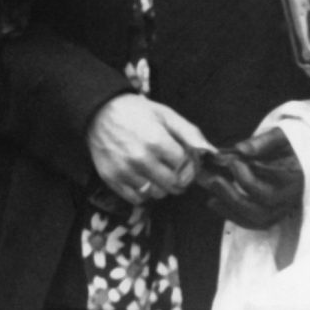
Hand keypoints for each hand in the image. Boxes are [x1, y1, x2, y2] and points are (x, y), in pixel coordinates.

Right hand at [87, 94, 210, 205]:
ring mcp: (124, 170)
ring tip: (155, 172)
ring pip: (156, 194)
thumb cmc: (135, 112)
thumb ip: (190, 132)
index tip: (182, 159)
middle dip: (178, 178)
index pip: (185, 167)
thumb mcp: (165, 115)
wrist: (98, 111)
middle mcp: (140, 159)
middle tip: (172, 169)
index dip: (188, 164)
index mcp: (157, 141)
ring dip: (161, 186)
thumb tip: (211, 152)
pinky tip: (142, 178)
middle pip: (173, 184)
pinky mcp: (111, 178)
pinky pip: (136, 199)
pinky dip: (143, 193)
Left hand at [195, 128, 302, 228]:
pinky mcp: (271, 213)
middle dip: (233, 197)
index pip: (271, 193)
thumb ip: (263, 142)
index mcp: (296, 182)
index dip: (247, 181)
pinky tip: (212, 201)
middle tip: (214, 179)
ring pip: (255, 220)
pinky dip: (230, 214)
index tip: (233, 162)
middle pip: (261, 211)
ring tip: (211, 188)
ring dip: (229, 207)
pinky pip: (251, 223)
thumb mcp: (281, 136)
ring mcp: (281, 210)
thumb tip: (241, 149)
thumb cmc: (290, 144)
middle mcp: (289, 201)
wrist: (299, 154)